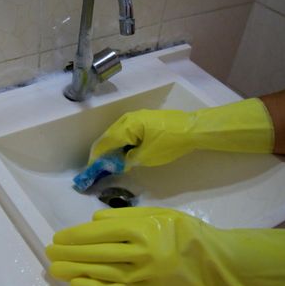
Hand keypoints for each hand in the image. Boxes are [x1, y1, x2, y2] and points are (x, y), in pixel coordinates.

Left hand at [46, 207, 284, 285]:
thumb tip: (94, 221)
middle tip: (49, 253)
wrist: (215, 263)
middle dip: (69, 253)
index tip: (58, 237)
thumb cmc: (187, 233)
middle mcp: (139, 254)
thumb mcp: (160, 214)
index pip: (98, 233)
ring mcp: (141, 278)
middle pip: (95, 254)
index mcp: (142, 230)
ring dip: (74, 271)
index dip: (75, 236)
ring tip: (55, 269)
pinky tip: (77, 285)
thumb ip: (126, 216)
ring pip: (100, 273)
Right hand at [89, 98, 273, 169]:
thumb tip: (119, 163)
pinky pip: (127, 131)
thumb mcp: (147, 156)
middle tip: (98, 166)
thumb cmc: (170, 143)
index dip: (97, 156)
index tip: (91, 168)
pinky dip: (122, 142)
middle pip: (109, 136)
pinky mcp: (145, 119)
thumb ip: (129, 159)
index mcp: (127, 126)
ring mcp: (137, 117)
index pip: (105, 142)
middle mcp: (128, 118)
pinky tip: (124, 151)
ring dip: (112, 146)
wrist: (192, 129)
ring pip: (118, 133)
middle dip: (102, 151)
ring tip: (110, 161)